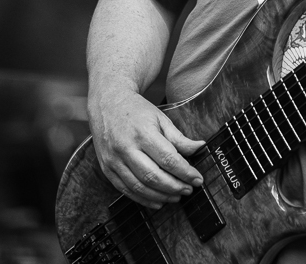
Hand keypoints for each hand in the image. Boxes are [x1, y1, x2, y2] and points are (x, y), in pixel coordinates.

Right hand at [88, 86, 204, 209]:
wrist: (107, 104)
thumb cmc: (137, 111)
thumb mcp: (161, 118)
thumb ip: (179, 138)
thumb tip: (200, 147)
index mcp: (142, 133)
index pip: (168, 159)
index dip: (185, 172)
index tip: (198, 180)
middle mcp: (125, 148)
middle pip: (153, 176)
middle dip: (174, 187)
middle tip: (189, 190)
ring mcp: (113, 160)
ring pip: (139, 186)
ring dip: (160, 196)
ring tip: (177, 197)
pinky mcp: (106, 169)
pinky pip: (125, 190)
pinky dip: (142, 199)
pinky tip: (157, 201)